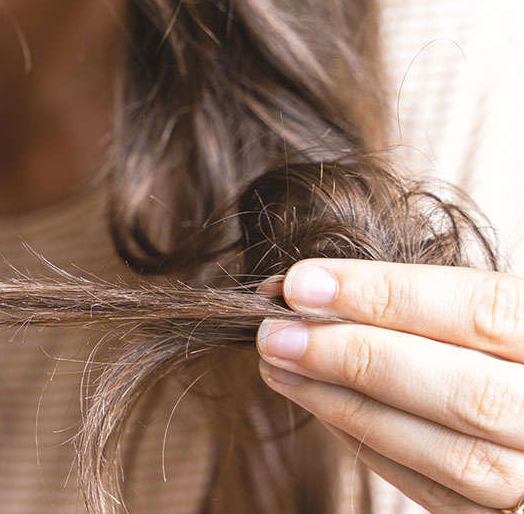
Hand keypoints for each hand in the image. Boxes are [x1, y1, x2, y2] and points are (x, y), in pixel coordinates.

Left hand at [257, 258, 523, 511]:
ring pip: (452, 456)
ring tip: (280, 367)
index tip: (300, 283)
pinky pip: (440, 492)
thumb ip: (427, 305)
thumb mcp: (492, 317)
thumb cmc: (502, 349)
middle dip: (356, 359)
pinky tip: (322, 406)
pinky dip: (372, 446)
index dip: (388, 295)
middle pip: (465, 392)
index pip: (483, 311)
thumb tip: (311, 291)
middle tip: (274, 333)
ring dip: (349, 407)